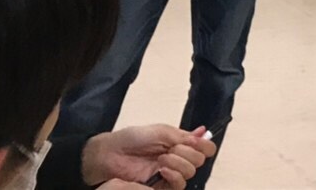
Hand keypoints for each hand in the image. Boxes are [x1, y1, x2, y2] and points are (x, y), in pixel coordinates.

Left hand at [81, 125, 215, 189]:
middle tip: (171, 149)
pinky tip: (162, 170)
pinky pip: (178, 185)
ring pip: (190, 173)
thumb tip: (204, 133)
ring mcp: (170, 173)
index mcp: (181, 143)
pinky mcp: (161, 186)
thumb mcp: (160, 131)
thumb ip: (182, 135)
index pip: (205, 148)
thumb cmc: (133, 138)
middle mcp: (179, 159)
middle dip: (188, 153)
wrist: (111, 154)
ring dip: (179, 163)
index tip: (193, 141)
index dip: (204, 145)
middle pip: (200, 160)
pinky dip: (174, 176)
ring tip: (162, 159)